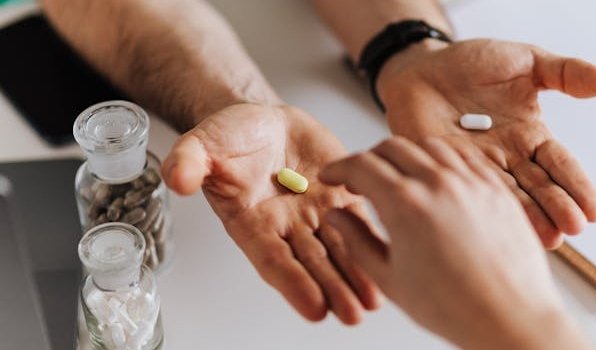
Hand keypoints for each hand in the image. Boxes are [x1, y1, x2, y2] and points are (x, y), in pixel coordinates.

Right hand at [161, 103, 379, 323]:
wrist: (263, 121)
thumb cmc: (231, 137)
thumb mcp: (203, 143)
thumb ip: (191, 161)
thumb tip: (177, 178)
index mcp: (251, 222)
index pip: (273, 259)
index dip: (293, 283)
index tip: (313, 308)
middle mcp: (285, 226)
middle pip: (312, 264)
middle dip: (332, 289)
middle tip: (351, 314)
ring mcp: (315, 214)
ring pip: (339, 250)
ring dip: (356, 276)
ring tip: (373, 301)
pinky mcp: (340, 196)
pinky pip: (359, 221)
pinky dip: (373, 241)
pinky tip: (389, 259)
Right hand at [319, 137, 589, 349]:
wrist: (510, 318)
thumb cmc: (455, 308)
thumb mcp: (389, 278)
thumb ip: (356, 240)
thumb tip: (336, 217)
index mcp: (405, 204)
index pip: (361, 165)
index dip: (339, 168)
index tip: (333, 176)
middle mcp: (439, 183)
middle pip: (392, 147)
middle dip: (369, 158)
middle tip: (361, 178)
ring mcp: (471, 181)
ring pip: (429, 146)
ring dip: (407, 154)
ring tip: (400, 176)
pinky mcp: (496, 188)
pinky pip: (465, 157)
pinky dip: (443, 159)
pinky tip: (438, 176)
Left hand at [376, 39, 595, 247]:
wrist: (421, 67)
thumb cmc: (471, 64)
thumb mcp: (525, 61)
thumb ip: (564, 73)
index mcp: (530, 136)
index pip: (560, 165)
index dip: (577, 187)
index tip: (595, 212)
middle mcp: (508, 158)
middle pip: (539, 188)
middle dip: (557, 208)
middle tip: (573, 228)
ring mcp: (477, 168)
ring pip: (508, 198)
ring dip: (528, 219)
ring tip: (548, 238)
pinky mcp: (446, 171)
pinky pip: (468, 191)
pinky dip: (484, 209)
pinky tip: (500, 226)